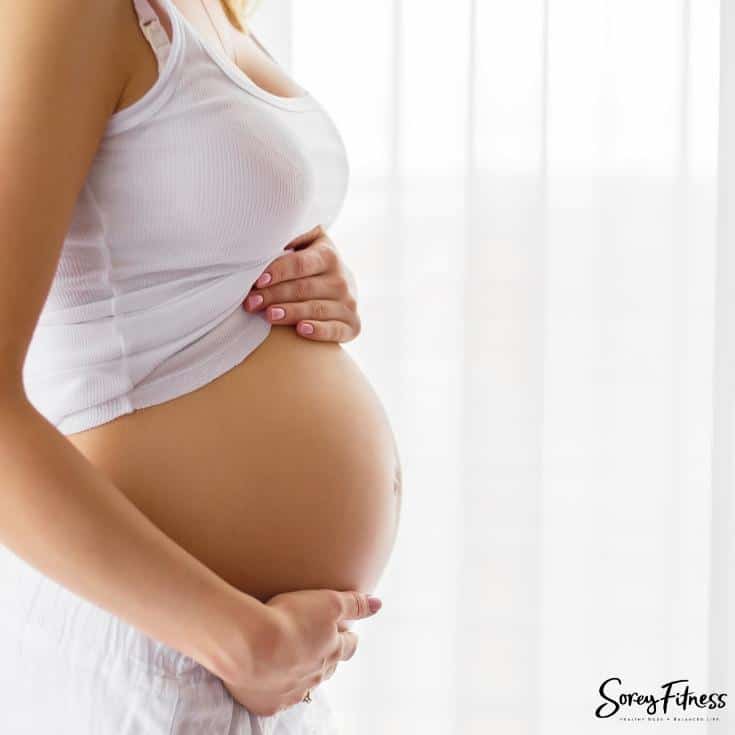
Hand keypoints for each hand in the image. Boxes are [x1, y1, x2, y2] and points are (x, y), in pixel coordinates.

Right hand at [220, 589, 381, 716]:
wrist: (250, 646)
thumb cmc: (289, 619)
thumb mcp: (328, 602)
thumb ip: (353, 604)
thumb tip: (378, 604)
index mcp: (331, 650)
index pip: (348, 647)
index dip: (350, 640)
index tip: (350, 636)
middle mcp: (315, 675)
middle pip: (328, 668)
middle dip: (328, 658)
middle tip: (323, 648)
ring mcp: (292, 692)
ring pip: (305, 685)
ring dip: (303, 674)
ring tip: (296, 664)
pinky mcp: (269, 703)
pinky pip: (278, 700)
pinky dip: (277, 690)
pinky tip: (272, 682)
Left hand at [243, 225, 360, 342]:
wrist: (341, 288)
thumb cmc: (312, 265)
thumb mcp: (308, 243)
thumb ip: (293, 236)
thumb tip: (268, 233)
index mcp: (328, 256)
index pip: (300, 264)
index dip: (278, 272)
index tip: (258, 280)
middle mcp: (342, 279)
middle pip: (303, 288)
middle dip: (274, 296)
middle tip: (251, 303)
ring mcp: (349, 303)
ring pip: (316, 309)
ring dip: (290, 313)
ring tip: (268, 315)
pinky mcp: (353, 325)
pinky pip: (335, 330)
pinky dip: (318, 330)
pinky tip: (301, 330)